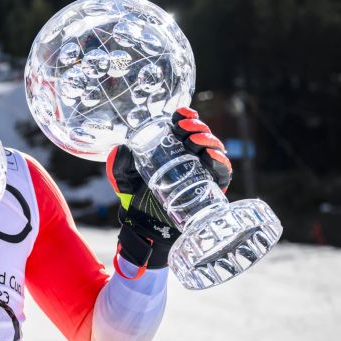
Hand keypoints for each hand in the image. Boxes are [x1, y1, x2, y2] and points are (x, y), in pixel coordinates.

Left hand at [106, 107, 232, 271]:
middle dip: (195, 126)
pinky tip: (211, 156)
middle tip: (184, 128)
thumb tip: (122, 148)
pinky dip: (220, 161)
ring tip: (194, 140)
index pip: (183, 126)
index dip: (184, 116)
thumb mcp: (123, 177)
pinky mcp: (211, 186)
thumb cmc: (136, 197)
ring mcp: (202, 170)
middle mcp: (190, 156)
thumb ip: (118, 163)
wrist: (145, 225)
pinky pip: (222, 171)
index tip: (178, 115)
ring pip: (212, 148)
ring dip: (207, 139)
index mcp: (172, 148)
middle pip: (199, 134)